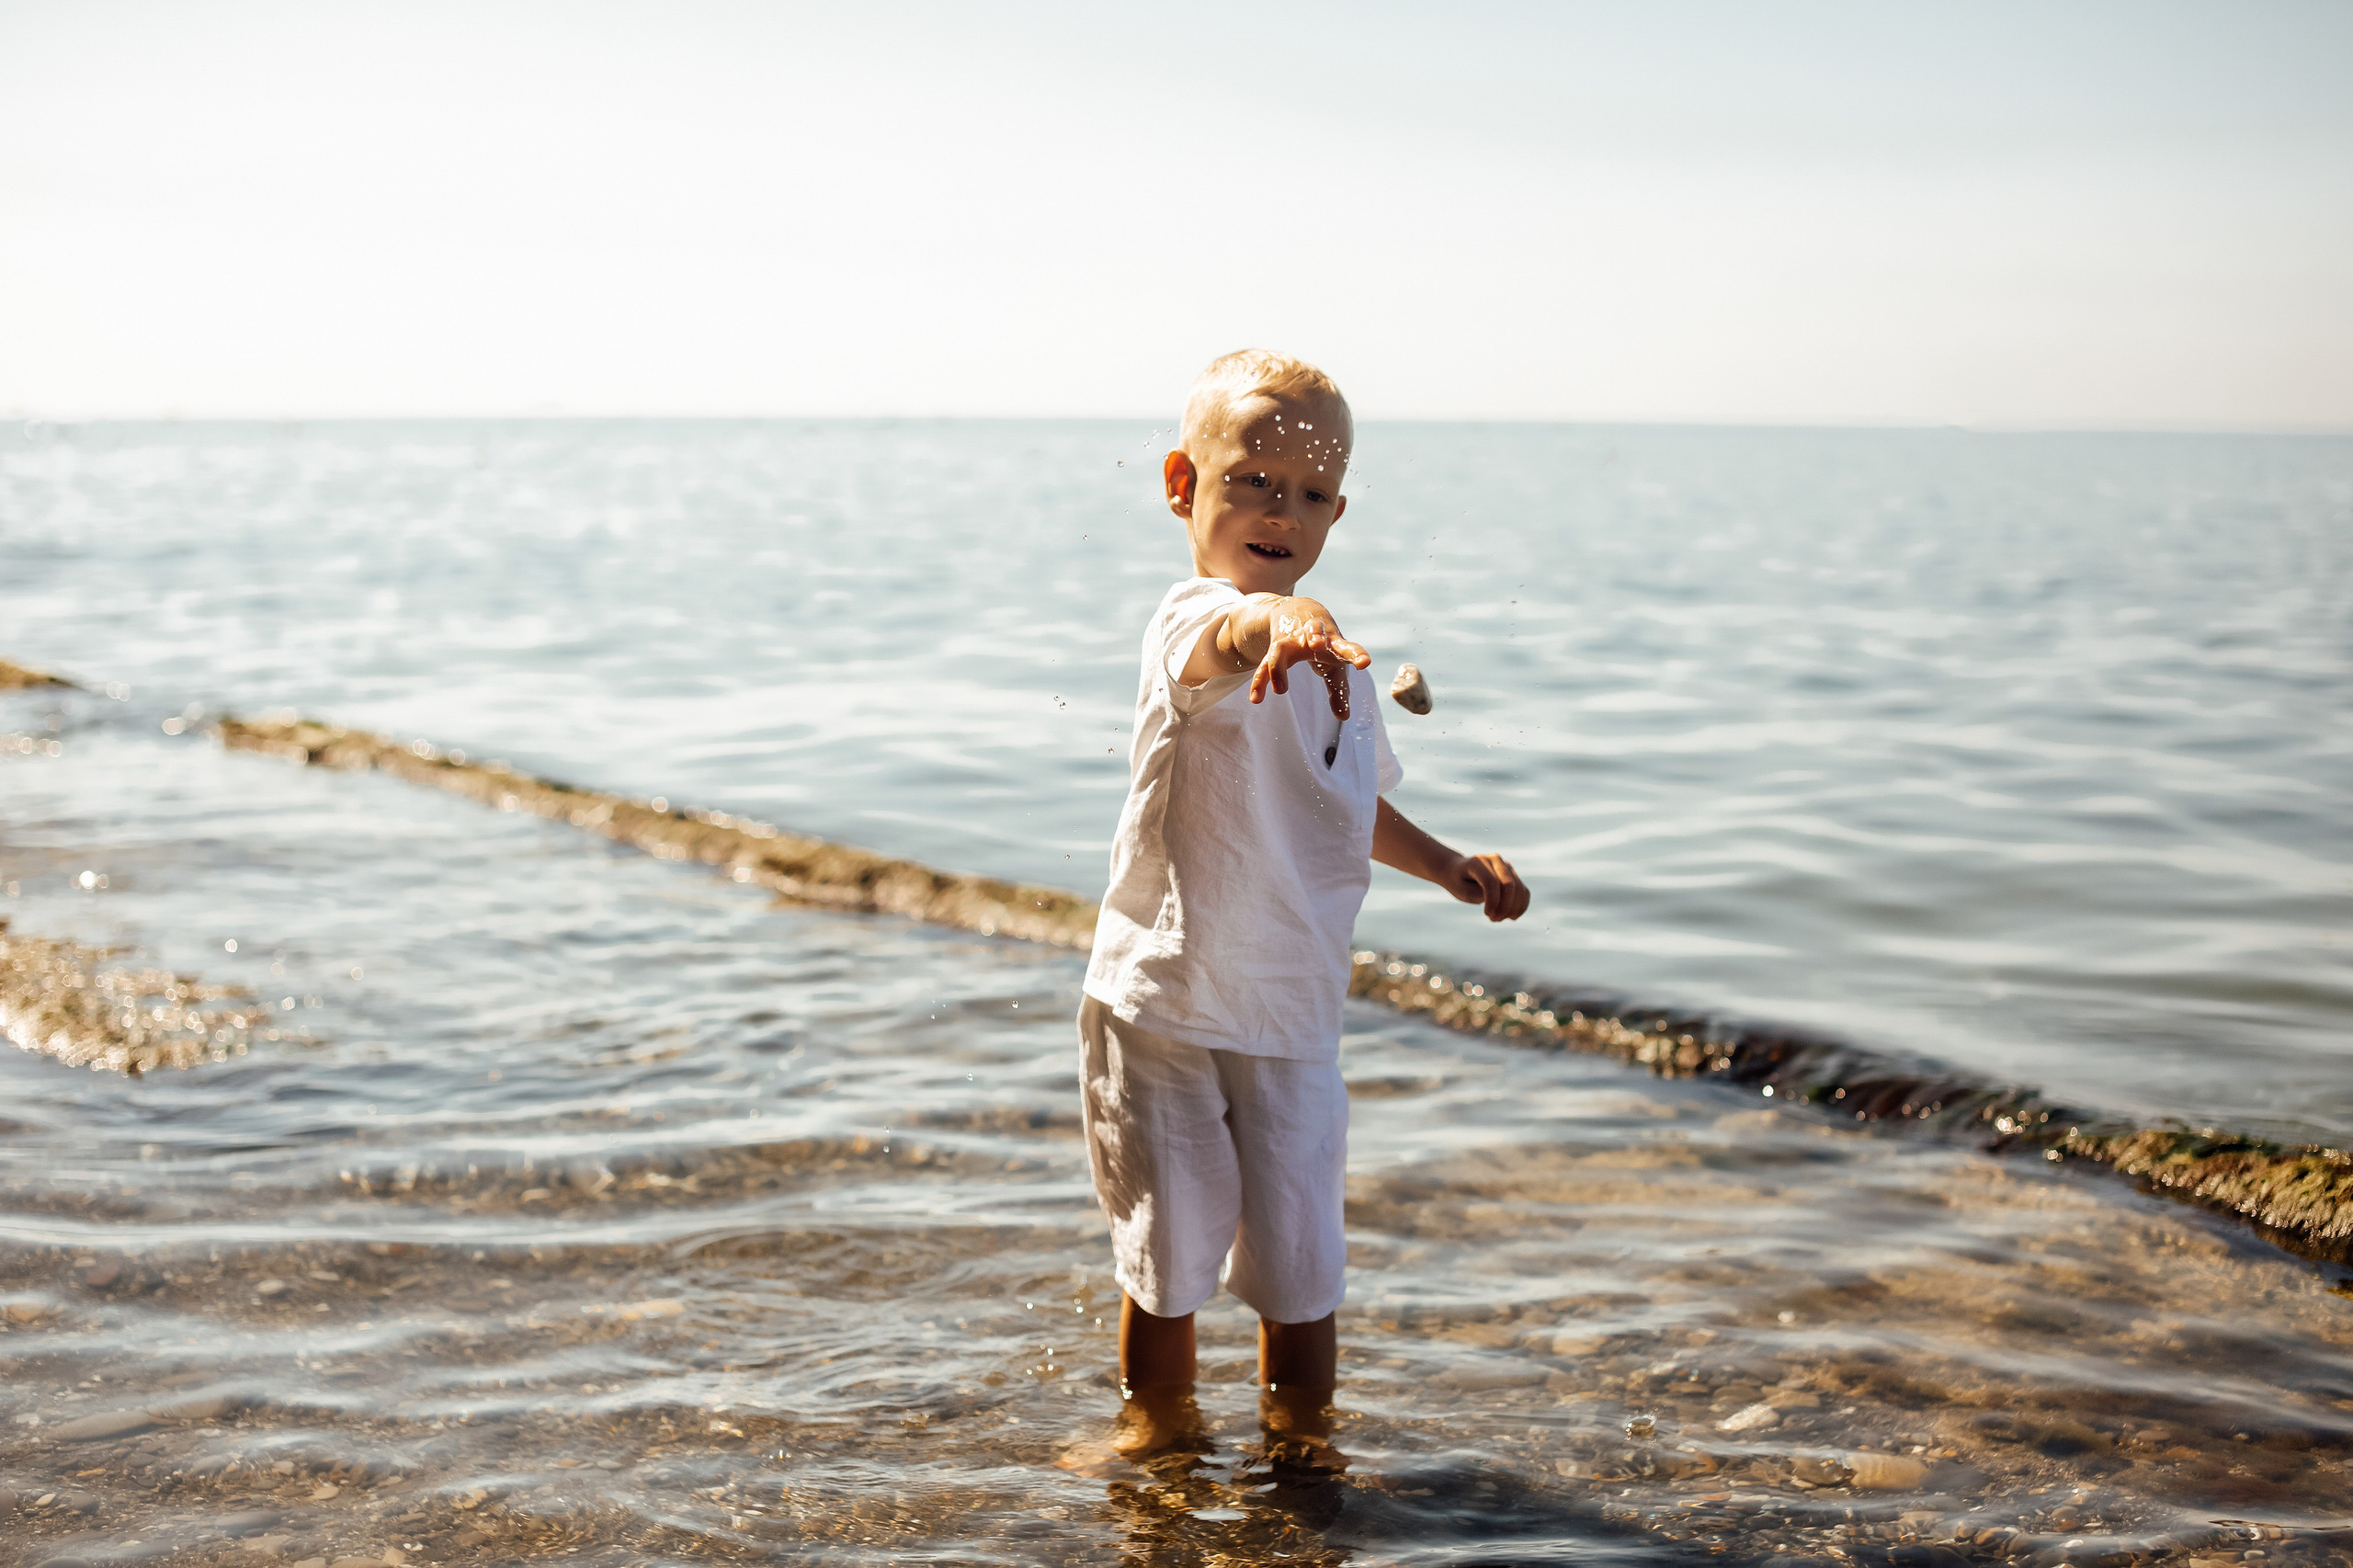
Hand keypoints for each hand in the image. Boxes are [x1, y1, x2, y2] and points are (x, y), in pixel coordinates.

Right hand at [1248, 596, 1370, 718]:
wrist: (1294, 610)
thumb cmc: (1323, 643)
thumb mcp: (1333, 664)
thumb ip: (1339, 691)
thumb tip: (1344, 717)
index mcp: (1332, 640)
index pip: (1345, 646)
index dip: (1355, 654)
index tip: (1364, 663)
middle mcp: (1311, 635)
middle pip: (1314, 631)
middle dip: (1315, 635)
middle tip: (1317, 644)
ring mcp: (1290, 640)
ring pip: (1282, 647)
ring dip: (1280, 665)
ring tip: (1281, 690)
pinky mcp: (1274, 646)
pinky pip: (1265, 665)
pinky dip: (1260, 682)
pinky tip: (1256, 700)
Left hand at [1443, 852, 1529, 921]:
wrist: (1459, 871)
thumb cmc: (1459, 882)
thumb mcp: (1461, 890)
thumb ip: (1478, 894)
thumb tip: (1499, 900)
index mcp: (1478, 862)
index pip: (1491, 881)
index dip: (1492, 900)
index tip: (1487, 915)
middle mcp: (1495, 860)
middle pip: (1508, 884)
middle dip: (1504, 907)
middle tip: (1493, 920)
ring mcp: (1506, 867)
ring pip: (1519, 889)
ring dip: (1513, 909)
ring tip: (1499, 919)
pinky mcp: (1513, 875)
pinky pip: (1524, 892)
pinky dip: (1520, 906)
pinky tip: (1511, 916)